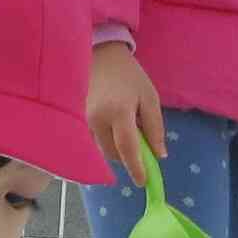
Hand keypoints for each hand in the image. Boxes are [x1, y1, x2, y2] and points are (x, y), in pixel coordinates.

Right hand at [89, 43, 166, 186]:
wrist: (100, 55)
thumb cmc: (128, 75)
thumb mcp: (149, 97)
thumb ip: (155, 127)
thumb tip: (159, 155)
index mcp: (118, 112)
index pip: (128, 148)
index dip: (136, 168)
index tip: (144, 182)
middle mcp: (97, 119)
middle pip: (113, 153)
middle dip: (128, 157)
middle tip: (141, 146)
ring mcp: (84, 120)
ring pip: (102, 148)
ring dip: (116, 148)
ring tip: (126, 128)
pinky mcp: (78, 119)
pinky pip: (94, 140)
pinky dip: (106, 140)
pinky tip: (113, 125)